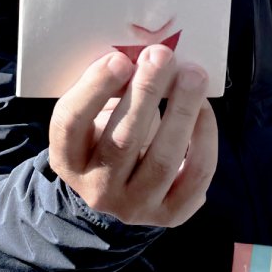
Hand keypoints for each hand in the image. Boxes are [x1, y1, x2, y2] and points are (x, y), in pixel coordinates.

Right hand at [49, 46, 217, 227]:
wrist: (121, 191)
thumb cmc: (108, 136)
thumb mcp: (95, 115)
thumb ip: (110, 89)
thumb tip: (144, 60)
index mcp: (68, 160)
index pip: (71, 125)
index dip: (95, 89)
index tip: (120, 59)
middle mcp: (97, 190)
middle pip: (121, 141)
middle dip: (145, 93)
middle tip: (162, 56)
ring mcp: (134, 207)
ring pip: (162, 160)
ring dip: (181, 111)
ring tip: (193, 75)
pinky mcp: (170, 215)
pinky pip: (195, 175)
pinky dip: (204, 138)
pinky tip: (204, 109)